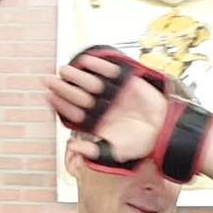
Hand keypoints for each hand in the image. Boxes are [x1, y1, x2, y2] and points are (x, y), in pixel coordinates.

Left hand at [41, 53, 168, 164]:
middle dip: (63, 88)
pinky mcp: (125, 83)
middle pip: (77, 95)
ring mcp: (112, 94)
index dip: (61, 105)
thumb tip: (73, 149)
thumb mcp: (114, 151)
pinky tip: (87, 61)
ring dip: (77, 76)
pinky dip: (99, 66)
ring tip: (65, 69)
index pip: (73, 112)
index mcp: (95, 122)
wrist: (163, 131)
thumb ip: (93, 151)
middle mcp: (101, 107)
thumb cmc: (138, 144)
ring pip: (90, 83)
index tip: (49, 97)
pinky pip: (110, 72)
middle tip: (49, 80)